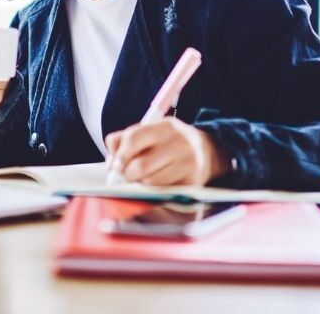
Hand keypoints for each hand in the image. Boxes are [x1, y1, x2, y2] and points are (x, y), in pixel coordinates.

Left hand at [105, 117, 228, 185]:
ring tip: (144, 179)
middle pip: (141, 166)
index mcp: (164, 126)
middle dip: (128, 175)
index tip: (114, 166)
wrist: (208, 151)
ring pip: (151, 182)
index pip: (134, 138)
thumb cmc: (168, 143)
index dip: (120, 155)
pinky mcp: (193, 182)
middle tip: (127, 177)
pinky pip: (164, 193)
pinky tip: (159, 184)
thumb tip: (111, 164)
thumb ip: (123, 140)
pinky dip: (155, 192)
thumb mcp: (150, 132)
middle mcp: (179, 143)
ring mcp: (188, 163)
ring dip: (141, 184)